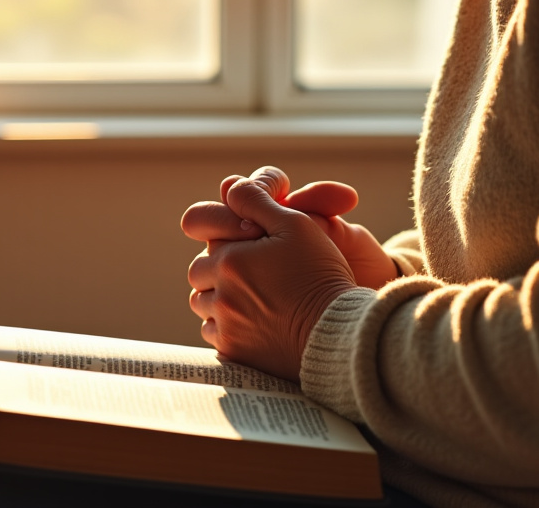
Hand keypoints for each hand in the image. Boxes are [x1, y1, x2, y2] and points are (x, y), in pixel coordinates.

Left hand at [184, 167, 359, 381]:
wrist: (339, 333)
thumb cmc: (320, 274)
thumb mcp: (296, 224)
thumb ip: (256, 200)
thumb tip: (229, 187)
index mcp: (230, 259)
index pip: (205, 237)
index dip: (227, 233)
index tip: (248, 240)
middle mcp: (221, 293)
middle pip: (199, 272)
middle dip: (218, 265)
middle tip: (249, 269)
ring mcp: (226, 325)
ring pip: (202, 303)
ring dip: (218, 295)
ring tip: (250, 293)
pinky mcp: (234, 351)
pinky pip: (213, 332)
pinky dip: (225, 324)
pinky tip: (251, 318)